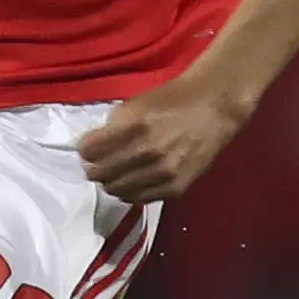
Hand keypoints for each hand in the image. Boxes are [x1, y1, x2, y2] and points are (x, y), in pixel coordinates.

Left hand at [76, 69, 255, 205]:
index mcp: (134, 126)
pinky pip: (140, 199)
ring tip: (115, 173)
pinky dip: (130, 192)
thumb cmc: (171, 99)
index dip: (85, 150)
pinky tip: (132, 181)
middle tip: (98, 163)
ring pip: (117, 191)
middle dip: (94, 168)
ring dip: (111, 182)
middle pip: (100, 174)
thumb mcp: (135, 103)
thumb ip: (111, 126)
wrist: (213, 107)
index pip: (89, 151)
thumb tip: (90, 147)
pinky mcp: (176, 187)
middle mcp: (147, 151)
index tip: (88, 148)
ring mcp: (163, 172)